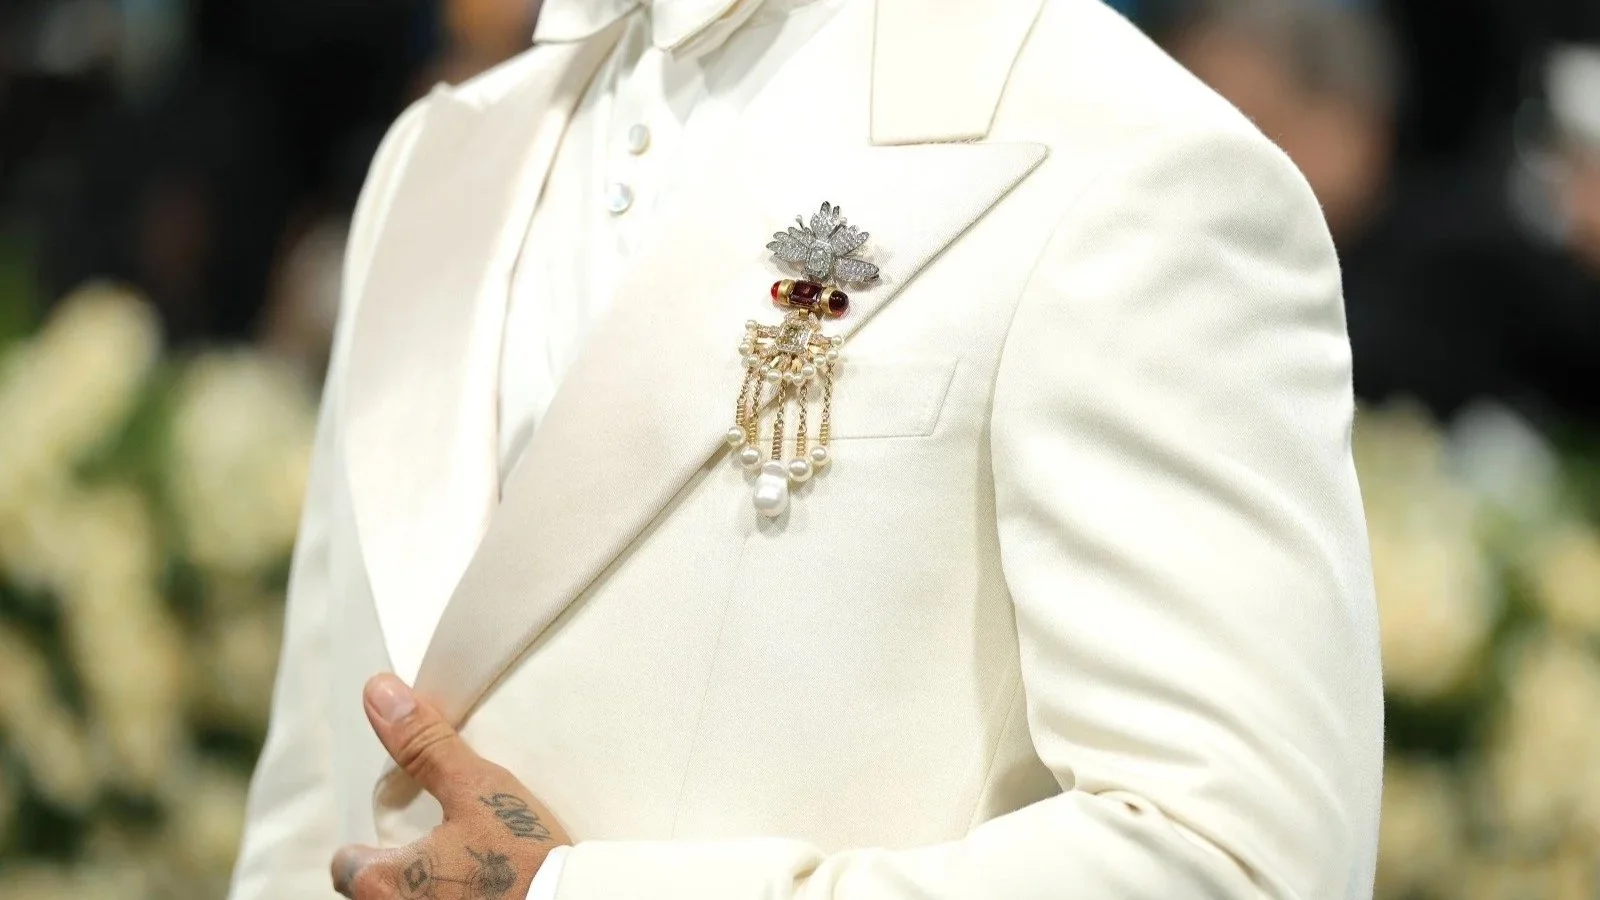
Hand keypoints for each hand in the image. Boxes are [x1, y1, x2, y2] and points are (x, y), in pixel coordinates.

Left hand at [331, 674, 568, 898]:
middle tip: (436, 848)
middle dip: (396, 872)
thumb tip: (380, 695)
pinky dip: (454, 898)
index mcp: (383, 883)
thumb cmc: (521, 858)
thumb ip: (423, 746)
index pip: (344, 866)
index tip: (397, 834)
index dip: (365, 847)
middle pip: (373, 892)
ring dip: (425, 889)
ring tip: (464, 870)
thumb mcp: (476, 789)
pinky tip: (484, 891)